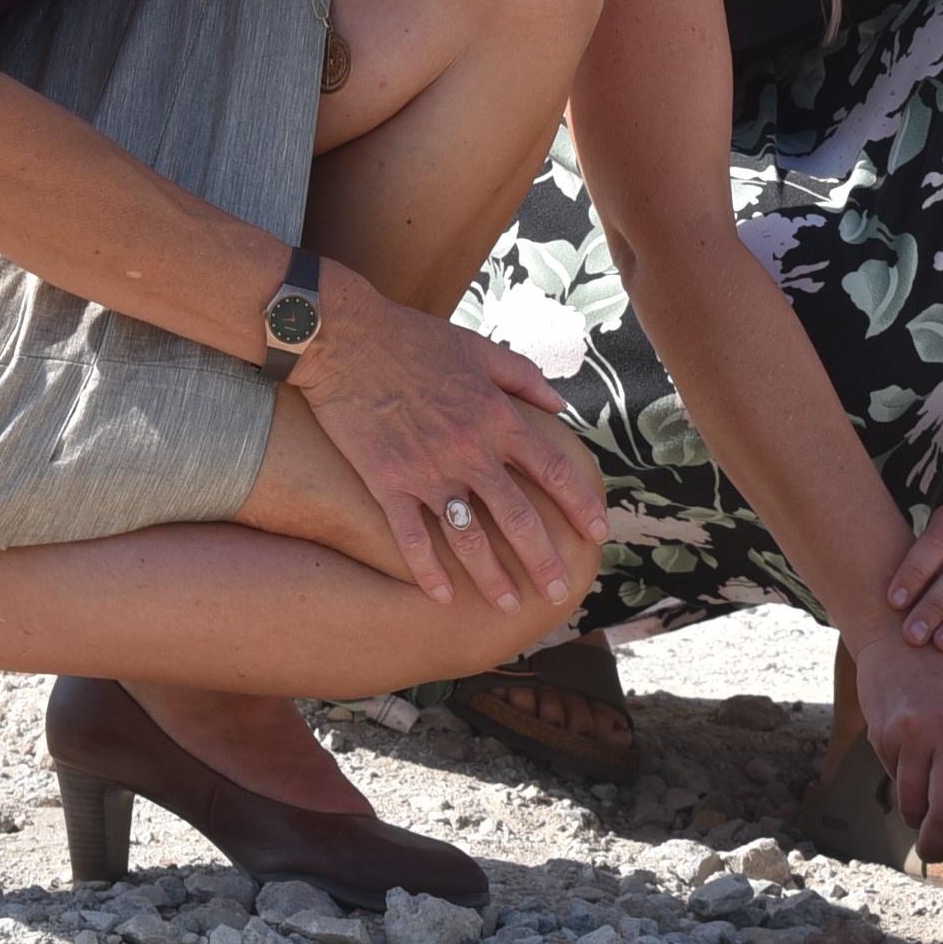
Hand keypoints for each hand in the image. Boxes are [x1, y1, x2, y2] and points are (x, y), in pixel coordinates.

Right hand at [291, 265, 610, 611]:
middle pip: (519, 516)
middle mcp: (470, 450)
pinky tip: (443, 596)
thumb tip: (560, 404)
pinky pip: (413, 537)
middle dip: (544, 560)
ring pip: (470, 537)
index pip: (554, 470)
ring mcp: (428, 471)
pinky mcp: (387, 482)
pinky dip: (428, 570)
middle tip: (559, 591)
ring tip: (508, 605)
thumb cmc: (413, 338)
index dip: (580, 505)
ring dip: (492, 576)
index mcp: (497, 417)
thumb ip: (523, 377)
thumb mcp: (479, 348)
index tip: (597, 534)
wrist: (346, 339)